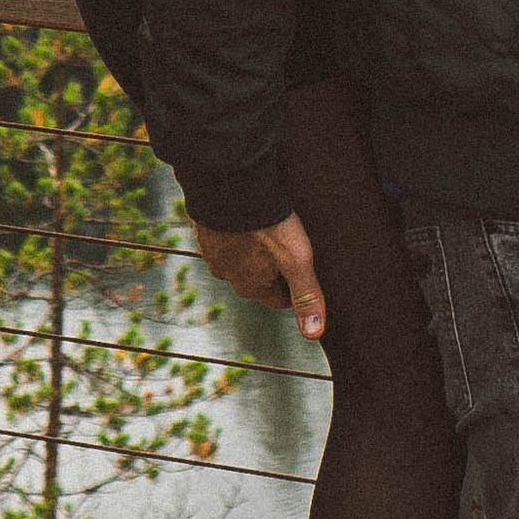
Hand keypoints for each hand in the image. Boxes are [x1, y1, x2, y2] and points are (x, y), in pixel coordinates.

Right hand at [193, 211, 327, 341]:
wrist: (227, 183)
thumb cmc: (267, 223)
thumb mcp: (296, 258)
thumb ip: (306, 294)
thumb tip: (314, 335)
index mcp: (250, 286)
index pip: (279, 299)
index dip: (294, 285)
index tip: (303, 266)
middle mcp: (227, 276)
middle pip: (259, 279)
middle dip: (273, 267)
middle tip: (288, 243)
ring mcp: (213, 253)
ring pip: (240, 258)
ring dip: (253, 249)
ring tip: (268, 228)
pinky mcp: (204, 231)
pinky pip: (225, 238)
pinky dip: (236, 232)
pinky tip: (247, 216)